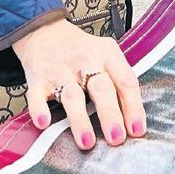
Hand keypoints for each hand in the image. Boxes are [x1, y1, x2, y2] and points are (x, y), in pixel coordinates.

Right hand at [13, 18, 144, 150]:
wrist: (45, 31)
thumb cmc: (82, 50)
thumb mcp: (106, 54)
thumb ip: (119, 80)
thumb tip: (134, 120)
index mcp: (107, 56)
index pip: (125, 80)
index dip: (133, 106)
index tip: (137, 130)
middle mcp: (86, 62)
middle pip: (101, 88)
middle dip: (110, 114)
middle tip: (116, 138)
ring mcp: (61, 71)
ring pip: (72, 96)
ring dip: (80, 119)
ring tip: (87, 142)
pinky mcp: (38, 79)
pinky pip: (37, 95)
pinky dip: (39, 108)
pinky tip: (44, 122)